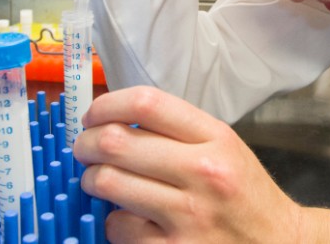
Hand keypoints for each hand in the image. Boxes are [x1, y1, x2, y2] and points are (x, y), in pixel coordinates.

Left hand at [73, 86, 304, 241]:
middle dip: (86, 143)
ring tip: (99, 180)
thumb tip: (114, 119)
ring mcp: (187, 215)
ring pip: (108, 183)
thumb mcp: (225, 148)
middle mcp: (202, 172)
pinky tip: (129, 218)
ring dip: (92, 180)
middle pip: (116, 141)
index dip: (106, 105)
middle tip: (84, 148)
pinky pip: (118, 226)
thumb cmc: (245, 195)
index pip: (146, 103)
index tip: (93, 115)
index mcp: (216, 138)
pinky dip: (114, 221)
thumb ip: (178, 131)